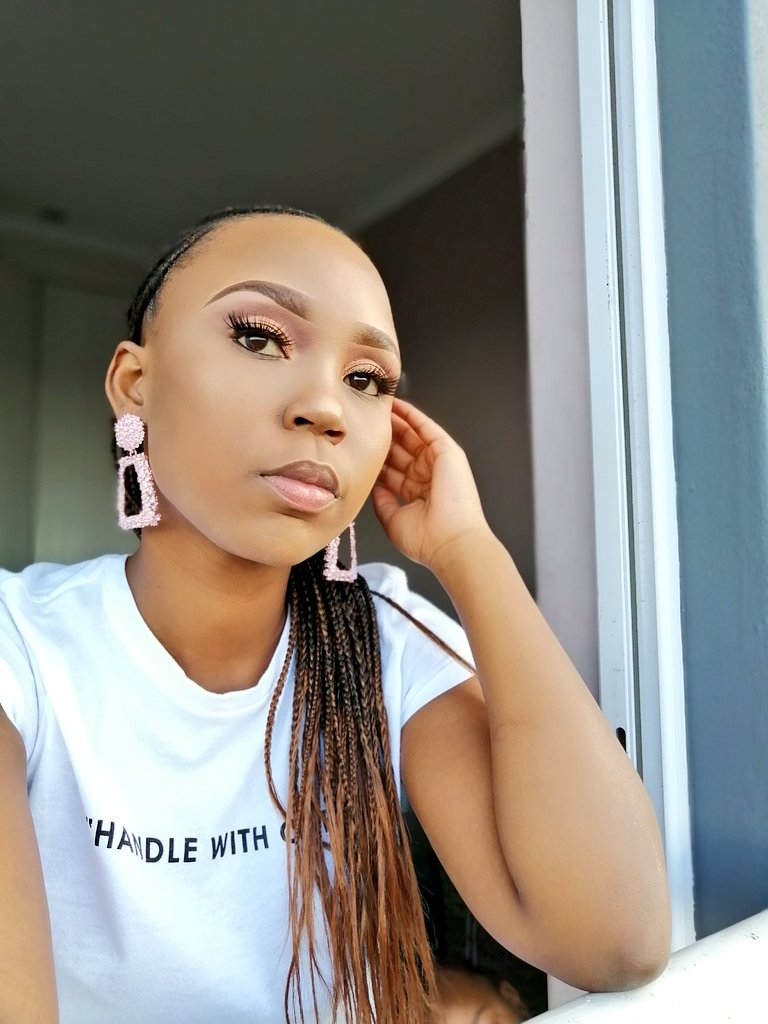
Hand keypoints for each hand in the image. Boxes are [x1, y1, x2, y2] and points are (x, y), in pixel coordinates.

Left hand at [372, 398, 488, 573]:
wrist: (450, 543)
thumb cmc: (426, 540)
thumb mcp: (393, 519)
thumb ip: (382, 500)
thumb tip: (372, 485)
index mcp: (417, 494)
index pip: (393, 471)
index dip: (376, 459)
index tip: (357, 448)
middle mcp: (428, 477)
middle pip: (401, 451)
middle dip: (383, 437)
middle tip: (362, 421)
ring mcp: (439, 463)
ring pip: (412, 435)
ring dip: (395, 421)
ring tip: (374, 407)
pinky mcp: (447, 451)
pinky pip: (426, 427)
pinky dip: (411, 415)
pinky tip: (395, 404)